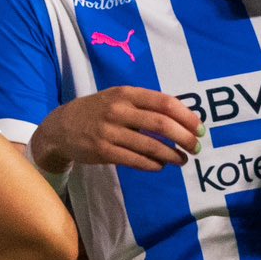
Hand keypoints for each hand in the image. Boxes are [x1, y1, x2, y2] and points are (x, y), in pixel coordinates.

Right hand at [31, 89, 202, 173]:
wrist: (61, 126)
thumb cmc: (98, 111)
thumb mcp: (118, 98)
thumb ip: (145, 105)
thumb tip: (182, 118)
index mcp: (127, 93)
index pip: (164, 102)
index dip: (186, 116)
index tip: (200, 128)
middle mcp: (119, 110)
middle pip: (161, 124)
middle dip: (185, 138)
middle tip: (197, 147)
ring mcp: (109, 131)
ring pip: (150, 146)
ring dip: (172, 155)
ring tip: (182, 159)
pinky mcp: (103, 151)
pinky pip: (135, 160)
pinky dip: (153, 165)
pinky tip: (161, 166)